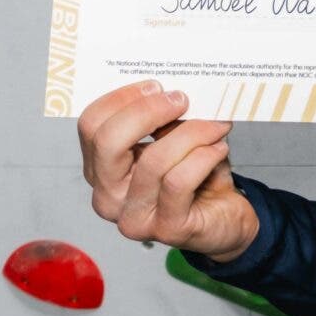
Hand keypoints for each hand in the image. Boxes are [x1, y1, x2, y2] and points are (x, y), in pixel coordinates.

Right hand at [79, 80, 259, 260]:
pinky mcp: (166, 229)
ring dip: (191, 133)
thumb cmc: (196, 175)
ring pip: (154, 160)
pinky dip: (204, 157)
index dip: (123, 98)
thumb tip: (173, 90)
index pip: (91, 125)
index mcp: (101, 169)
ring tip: (215, 125)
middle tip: (182, 99)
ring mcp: (134, 217)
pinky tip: (219, 148)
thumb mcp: (173, 139)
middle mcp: (107, 196)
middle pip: (108, 141)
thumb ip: (163, 119)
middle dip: (147, 111)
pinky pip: (180, 181)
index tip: (158, 86)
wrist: (224, 218)